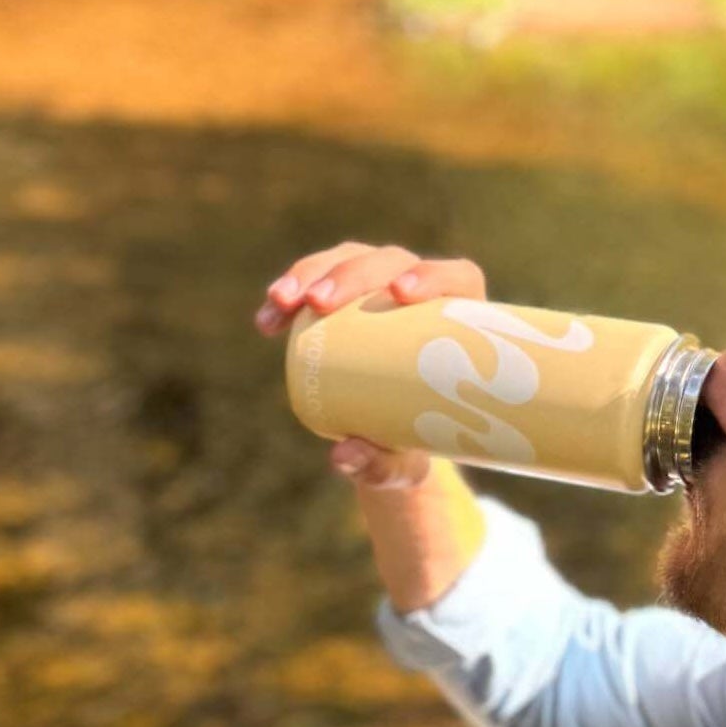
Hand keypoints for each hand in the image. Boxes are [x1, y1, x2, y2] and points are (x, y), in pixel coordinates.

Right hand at [254, 241, 487, 489]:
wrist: (389, 438)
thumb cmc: (411, 446)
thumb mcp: (402, 464)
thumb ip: (380, 465)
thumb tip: (342, 456)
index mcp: (458, 319)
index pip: (455, 278)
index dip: (432, 275)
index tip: (400, 294)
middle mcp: (420, 291)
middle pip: (390, 262)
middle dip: (350, 275)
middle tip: (318, 305)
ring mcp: (380, 286)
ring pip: (347, 261)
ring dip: (310, 274)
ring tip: (280, 303)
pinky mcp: (345, 294)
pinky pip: (316, 281)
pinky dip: (290, 295)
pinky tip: (266, 320)